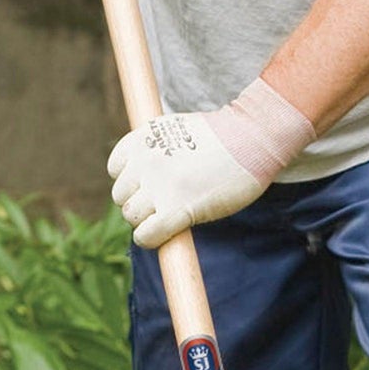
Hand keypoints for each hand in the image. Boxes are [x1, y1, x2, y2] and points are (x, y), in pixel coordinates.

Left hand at [107, 79, 313, 248]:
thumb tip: (148, 176)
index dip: (133, 182)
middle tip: (166, 203)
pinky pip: (146, 235)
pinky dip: (150, 240)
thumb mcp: (178, 129)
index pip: (115, 169)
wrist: (252, 138)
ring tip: (171, 216)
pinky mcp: (177, 208)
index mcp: (144, 138)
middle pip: (121, 196)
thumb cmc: (224, 137)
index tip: (153, 185)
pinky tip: (165, 235)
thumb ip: (158, 148)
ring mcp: (159, 185)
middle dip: (140, 203)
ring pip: (131, 216)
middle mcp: (145, 160)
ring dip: (146, 222)